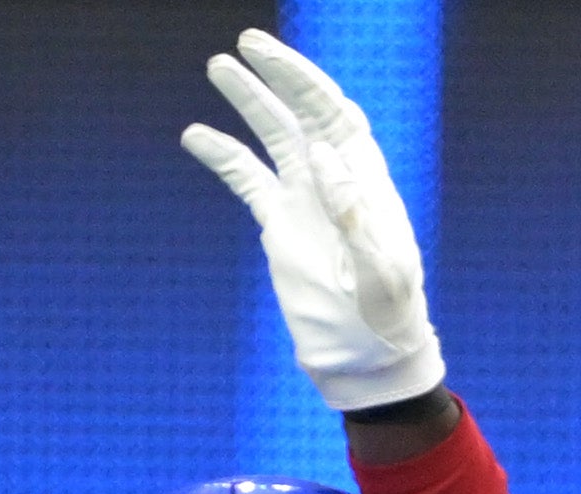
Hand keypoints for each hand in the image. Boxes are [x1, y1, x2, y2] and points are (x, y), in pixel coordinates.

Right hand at [185, 29, 444, 410]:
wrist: (366, 361)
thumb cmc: (386, 321)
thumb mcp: (380, 274)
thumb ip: (355, 217)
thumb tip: (324, 156)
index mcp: (366, 183)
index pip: (336, 116)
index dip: (307, 83)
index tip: (273, 60)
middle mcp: (335, 182)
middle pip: (304, 113)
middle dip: (278, 76)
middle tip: (243, 46)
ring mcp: (305, 201)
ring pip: (273, 137)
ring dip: (249, 101)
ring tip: (218, 67)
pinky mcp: (281, 226)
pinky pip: (248, 180)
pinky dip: (224, 157)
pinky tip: (194, 136)